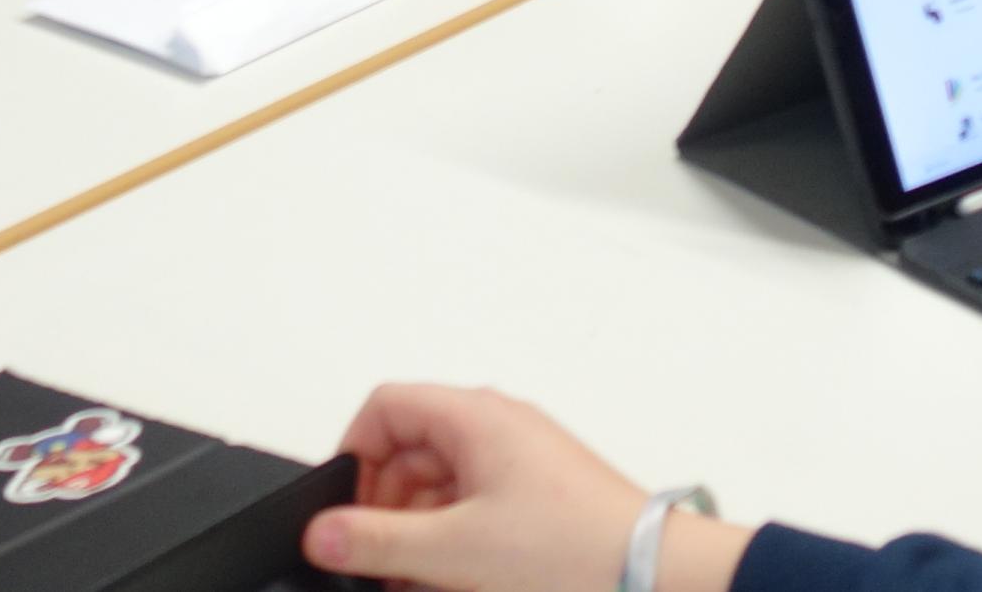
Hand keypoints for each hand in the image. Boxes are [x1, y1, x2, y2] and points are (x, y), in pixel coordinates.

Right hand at [305, 385, 742, 591]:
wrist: (657, 578)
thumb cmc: (579, 548)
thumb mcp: (458, 549)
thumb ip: (379, 540)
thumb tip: (324, 531)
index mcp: (476, 416)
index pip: (386, 407)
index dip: (355, 456)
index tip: (346, 512)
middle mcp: (499, 428)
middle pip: (410, 450)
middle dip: (385, 509)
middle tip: (377, 562)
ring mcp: (521, 463)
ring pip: (441, 486)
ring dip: (418, 534)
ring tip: (416, 581)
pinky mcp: (539, 500)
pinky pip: (475, 510)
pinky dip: (453, 544)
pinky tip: (452, 583)